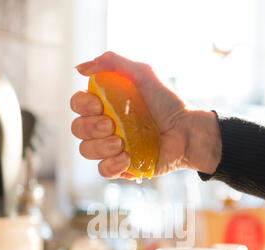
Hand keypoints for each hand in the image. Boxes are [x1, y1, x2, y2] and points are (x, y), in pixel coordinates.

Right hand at [70, 51, 221, 178]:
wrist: (186, 131)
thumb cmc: (167, 103)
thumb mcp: (142, 74)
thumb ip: (112, 63)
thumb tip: (81, 68)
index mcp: (105, 105)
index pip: (77, 105)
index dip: (82, 105)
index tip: (99, 104)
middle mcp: (104, 127)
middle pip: (77, 129)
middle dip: (91, 127)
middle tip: (112, 124)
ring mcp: (112, 148)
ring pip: (85, 150)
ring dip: (100, 146)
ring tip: (122, 143)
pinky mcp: (122, 167)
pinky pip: (102, 170)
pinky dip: (111, 165)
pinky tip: (127, 157)